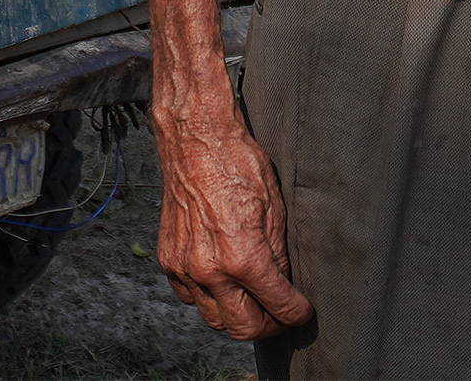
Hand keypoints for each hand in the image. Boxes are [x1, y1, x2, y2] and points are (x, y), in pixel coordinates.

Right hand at [152, 105, 312, 339]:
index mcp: (243, 258)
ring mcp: (185, 268)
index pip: (277, 306)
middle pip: (242, 328)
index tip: (302, 312)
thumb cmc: (238, 165)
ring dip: (236, 316)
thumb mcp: (274, 208)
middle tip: (280, 316)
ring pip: (213, 319)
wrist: (195, 140)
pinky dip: (208, 299)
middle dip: (268, 327)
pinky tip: (223, 282)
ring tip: (253, 301)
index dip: (296, 314)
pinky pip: (190, 298)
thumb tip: (281, 284)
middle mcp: (210, 271)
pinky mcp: (168, 261)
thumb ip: (276, 255)